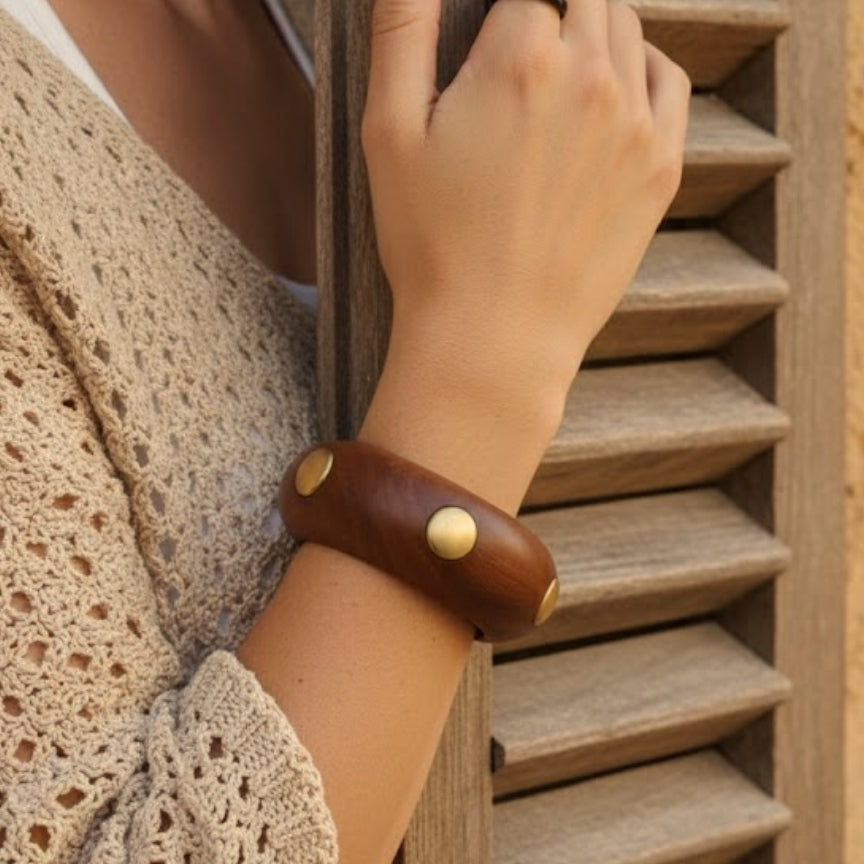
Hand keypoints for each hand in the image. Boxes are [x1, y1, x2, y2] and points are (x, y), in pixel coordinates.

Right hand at [362, 0, 690, 413]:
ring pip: (623, 30)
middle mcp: (591, 76)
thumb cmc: (432, 246)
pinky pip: (668, 78)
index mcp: (522, 57)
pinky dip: (641, 66)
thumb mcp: (389, 133)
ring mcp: (635, 122)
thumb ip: (403, 28)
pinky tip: (610, 90)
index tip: (481, 67)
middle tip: (514, 74)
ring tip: (552, 88)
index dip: (495, 27)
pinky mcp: (660, 166)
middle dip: (544, 20)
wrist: (493, 338)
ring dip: (589, 37)